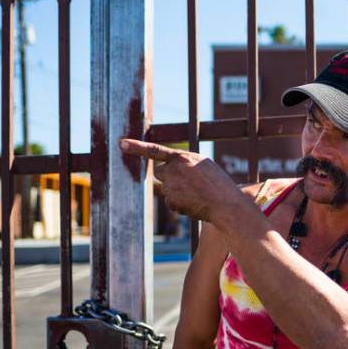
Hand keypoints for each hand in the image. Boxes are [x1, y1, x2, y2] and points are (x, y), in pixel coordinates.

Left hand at [119, 138, 237, 221]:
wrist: (225, 203)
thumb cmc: (218, 183)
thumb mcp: (202, 164)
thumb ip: (184, 163)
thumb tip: (165, 169)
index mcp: (183, 157)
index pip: (155, 150)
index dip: (137, 147)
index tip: (121, 145)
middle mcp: (174, 170)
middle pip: (161, 171)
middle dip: (170, 176)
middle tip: (189, 182)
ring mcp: (171, 187)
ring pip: (166, 187)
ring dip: (176, 190)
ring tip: (196, 194)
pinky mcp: (171, 202)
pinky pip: (171, 201)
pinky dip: (180, 203)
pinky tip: (194, 203)